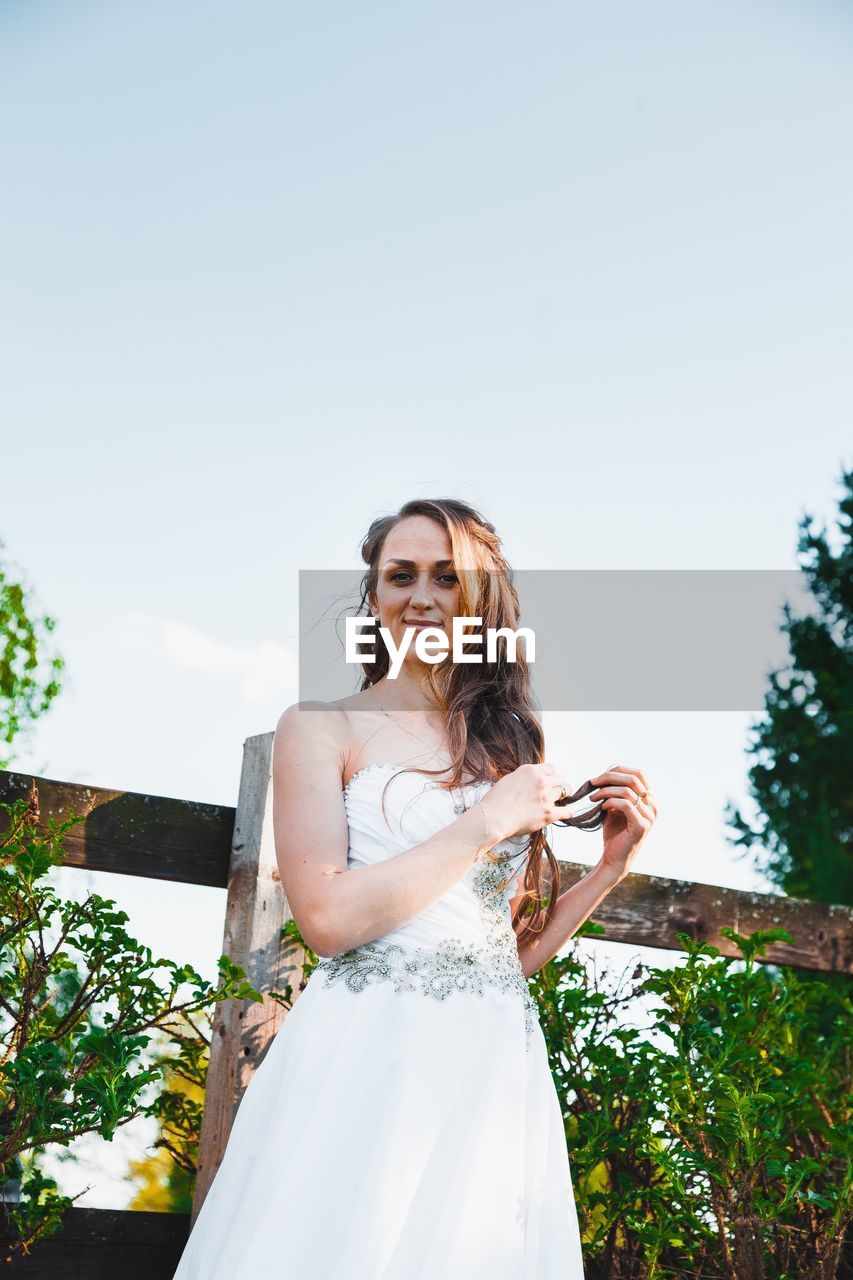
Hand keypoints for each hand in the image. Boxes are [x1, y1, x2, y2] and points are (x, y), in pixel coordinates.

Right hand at [480, 762, 570, 842]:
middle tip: (557, 791)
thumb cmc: (496, 801)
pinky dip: (568, 811)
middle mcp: (541, 781)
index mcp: (530, 771)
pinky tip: (566, 812)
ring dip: (563, 796)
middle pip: (561, 779)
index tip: (549, 781)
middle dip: (559, 784)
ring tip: (560, 801)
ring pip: (565, 792)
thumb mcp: (509, 779)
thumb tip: (531, 781)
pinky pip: (567, 811)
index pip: (551, 768)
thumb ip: (524, 778)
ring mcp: (546, 797)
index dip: (550, 776)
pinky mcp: (549, 813)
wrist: (493, 817)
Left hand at [589, 763, 656, 881]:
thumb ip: (616, 791)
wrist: (614, 857)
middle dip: (609, 778)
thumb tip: (606, 773)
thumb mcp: (615, 806)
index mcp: (649, 799)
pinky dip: (611, 802)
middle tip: (593, 783)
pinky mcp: (641, 826)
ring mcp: (649, 816)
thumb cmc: (614, 832)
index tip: (599, 777)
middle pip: (633, 779)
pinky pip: (626, 805)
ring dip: (606, 791)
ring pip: (628, 791)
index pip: (639, 773)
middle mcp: (653, 806)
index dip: (618, 770)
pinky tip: (602, 807)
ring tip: (593, 798)